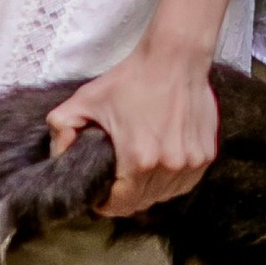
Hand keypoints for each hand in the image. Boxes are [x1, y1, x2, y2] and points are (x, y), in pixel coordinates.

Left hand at [46, 43, 221, 217]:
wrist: (176, 58)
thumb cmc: (132, 79)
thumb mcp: (86, 100)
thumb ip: (61, 128)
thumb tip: (59, 155)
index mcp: (139, 160)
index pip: (120, 205)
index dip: (105, 204)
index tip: (100, 196)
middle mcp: (169, 166)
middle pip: (143, 202)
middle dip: (125, 198)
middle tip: (117, 183)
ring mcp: (191, 162)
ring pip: (165, 195)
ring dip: (149, 190)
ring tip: (138, 172)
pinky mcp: (206, 155)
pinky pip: (185, 183)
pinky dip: (171, 180)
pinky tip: (160, 165)